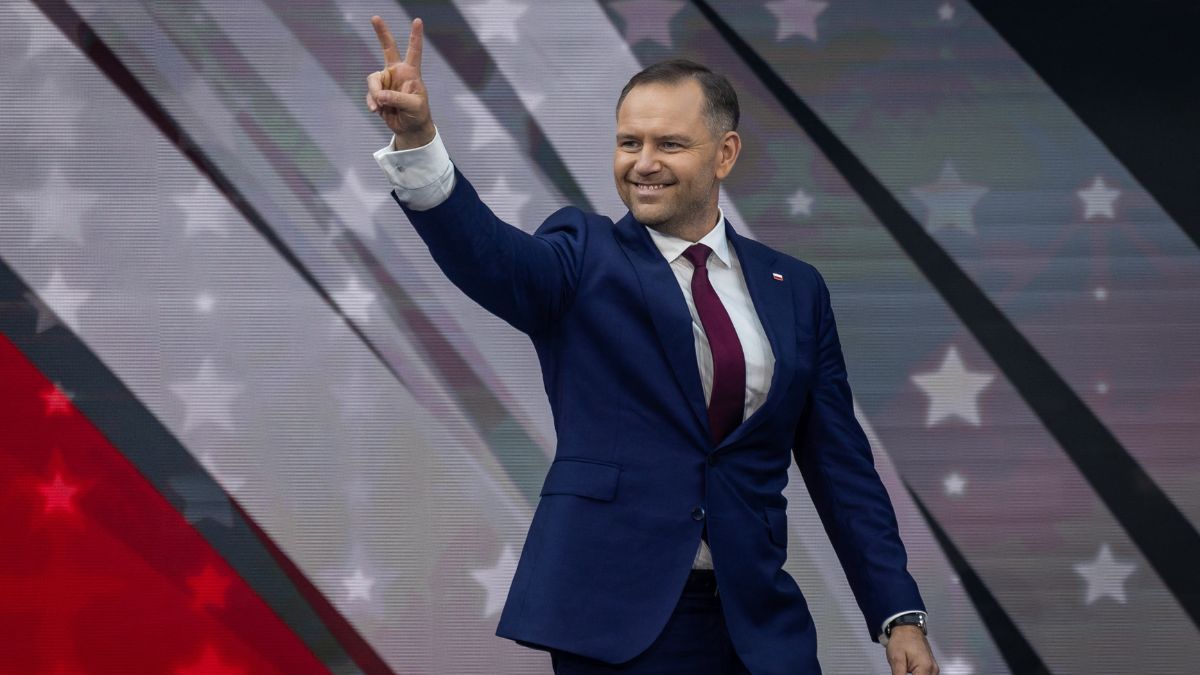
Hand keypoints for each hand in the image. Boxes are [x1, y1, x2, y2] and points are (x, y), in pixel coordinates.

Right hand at [366, 15, 434, 148]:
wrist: (409, 128)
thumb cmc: (417, 114)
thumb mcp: (413, 106)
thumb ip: (398, 98)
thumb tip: (380, 95)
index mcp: (411, 72)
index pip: (414, 51)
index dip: (415, 36)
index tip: (417, 20)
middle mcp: (397, 73)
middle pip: (388, 48)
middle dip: (381, 33)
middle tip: (375, 17)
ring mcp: (386, 81)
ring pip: (373, 81)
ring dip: (375, 94)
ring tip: (381, 106)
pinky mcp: (377, 93)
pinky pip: (370, 94)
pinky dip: (371, 103)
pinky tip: (377, 111)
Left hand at [885, 626, 938, 674]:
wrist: (906, 628)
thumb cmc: (901, 639)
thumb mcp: (896, 659)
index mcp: (925, 667)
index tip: (901, 673)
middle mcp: (933, 668)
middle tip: (902, 670)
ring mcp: (933, 668)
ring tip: (905, 668)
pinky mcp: (931, 667)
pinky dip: (918, 674)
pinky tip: (910, 671)